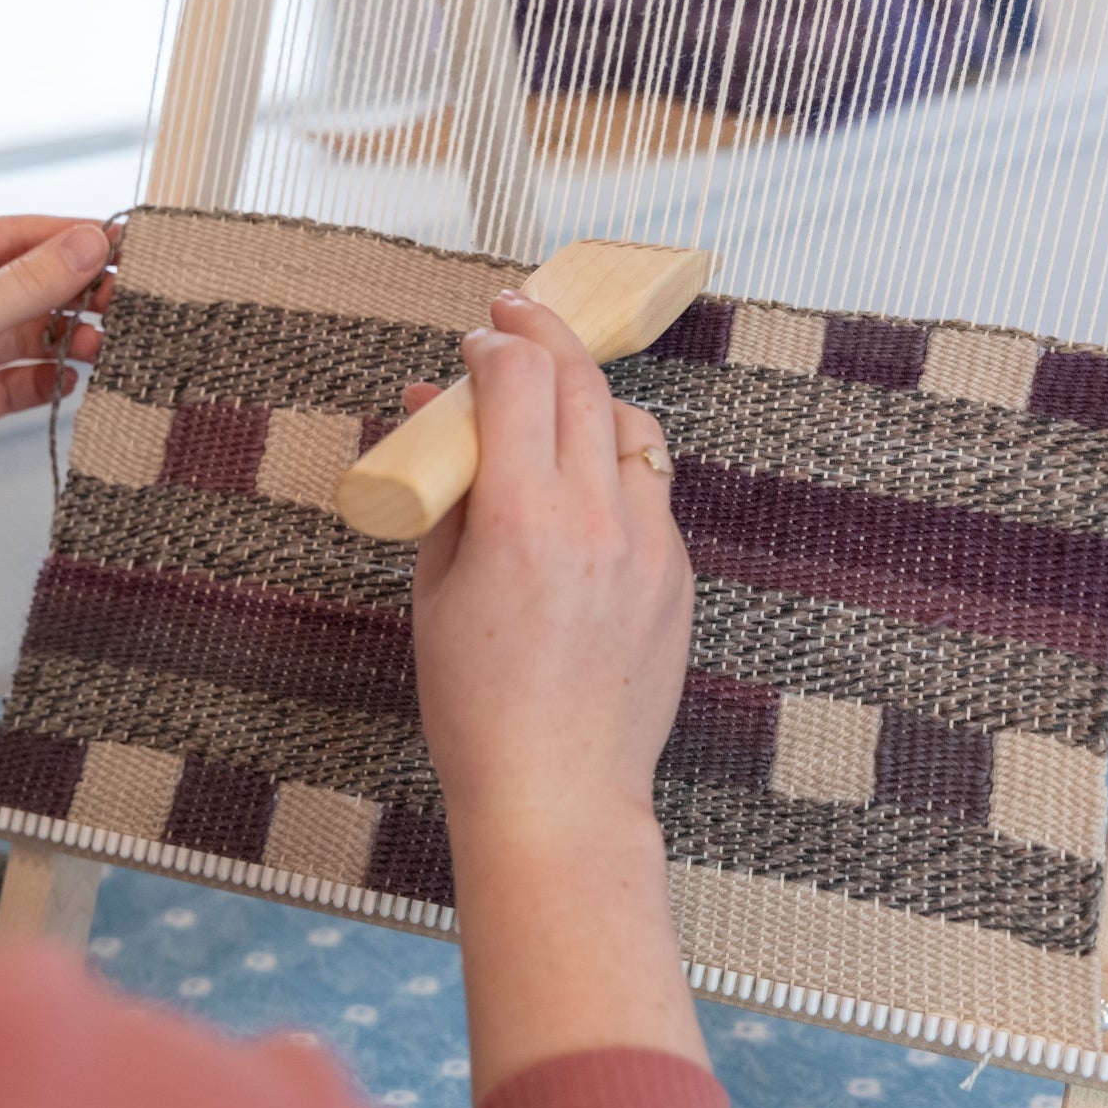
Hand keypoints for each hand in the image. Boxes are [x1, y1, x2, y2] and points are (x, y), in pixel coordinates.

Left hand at [0, 217, 112, 487]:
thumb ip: (28, 283)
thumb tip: (89, 242)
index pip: (13, 235)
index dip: (70, 238)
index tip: (126, 245)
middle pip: (25, 285)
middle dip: (77, 294)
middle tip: (129, 304)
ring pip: (24, 336)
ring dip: (68, 341)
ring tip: (105, 349)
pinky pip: (13, 384)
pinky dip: (45, 384)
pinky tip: (69, 382)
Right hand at [410, 289, 692, 831]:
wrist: (558, 791)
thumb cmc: (478, 706)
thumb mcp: (435, 590)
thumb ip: (443, 488)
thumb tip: (429, 410)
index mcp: (523, 521)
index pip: (521, 382)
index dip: (495, 345)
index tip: (477, 342)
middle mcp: (597, 520)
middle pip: (585, 383)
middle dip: (546, 334)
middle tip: (517, 316)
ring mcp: (649, 545)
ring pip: (633, 427)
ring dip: (591, 397)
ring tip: (555, 402)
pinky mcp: (678, 573)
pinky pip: (652, 490)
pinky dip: (616, 467)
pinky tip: (583, 491)